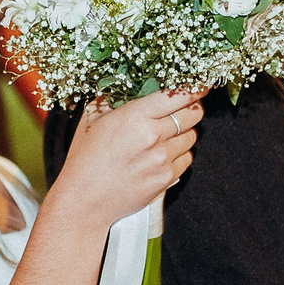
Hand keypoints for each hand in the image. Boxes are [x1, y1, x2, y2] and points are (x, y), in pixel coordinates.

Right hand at [54, 86, 204, 228]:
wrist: (84, 200)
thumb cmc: (84, 159)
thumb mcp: (92, 119)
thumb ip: (112, 98)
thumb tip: (130, 84)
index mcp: (134, 116)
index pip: (177, 95)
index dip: (193, 89)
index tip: (199, 86)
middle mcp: (152, 136)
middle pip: (192, 114)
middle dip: (193, 108)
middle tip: (189, 107)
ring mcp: (161, 159)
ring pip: (192, 137)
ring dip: (185, 132)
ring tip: (168, 134)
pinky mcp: (166, 179)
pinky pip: (186, 159)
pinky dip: (180, 154)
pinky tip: (164, 154)